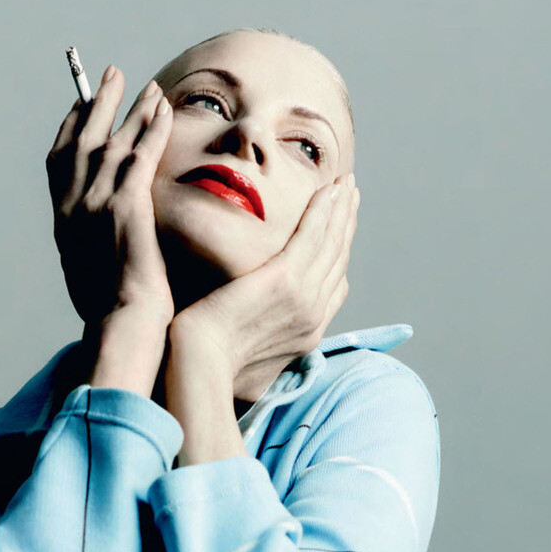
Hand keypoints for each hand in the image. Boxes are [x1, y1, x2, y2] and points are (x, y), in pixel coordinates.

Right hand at [47, 67, 174, 331]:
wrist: (119, 327)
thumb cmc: (111, 315)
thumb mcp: (89, 278)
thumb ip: (91, 250)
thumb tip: (99, 245)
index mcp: (62, 223)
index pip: (60, 162)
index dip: (72, 129)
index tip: (84, 108)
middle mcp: (72, 207)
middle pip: (82, 139)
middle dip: (98, 103)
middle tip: (114, 76)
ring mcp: (95, 204)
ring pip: (114, 140)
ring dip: (132, 108)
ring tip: (149, 86)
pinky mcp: (124, 206)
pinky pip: (140, 154)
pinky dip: (152, 128)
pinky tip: (164, 109)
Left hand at [169, 173, 358, 387]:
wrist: (200, 362)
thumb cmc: (211, 366)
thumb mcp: (249, 367)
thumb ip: (263, 350)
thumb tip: (259, 350)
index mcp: (307, 336)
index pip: (335, 289)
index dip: (340, 256)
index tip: (340, 232)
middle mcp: (313, 317)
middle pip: (338, 262)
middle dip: (347, 226)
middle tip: (350, 196)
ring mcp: (303, 298)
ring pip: (331, 245)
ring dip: (341, 211)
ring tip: (345, 184)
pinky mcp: (285, 280)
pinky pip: (312, 236)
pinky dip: (323, 211)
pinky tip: (328, 189)